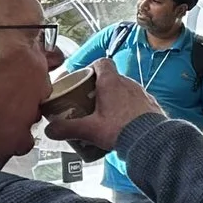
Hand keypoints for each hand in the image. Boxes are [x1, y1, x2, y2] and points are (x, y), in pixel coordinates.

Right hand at [46, 66, 164, 153]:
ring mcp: (142, 93)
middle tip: (89, 101)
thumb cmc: (121, 130)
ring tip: (105, 114)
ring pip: (125, 90)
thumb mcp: (89, 130)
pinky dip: (128, 107)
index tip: (83, 80)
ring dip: (115, 98)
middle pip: (111, 78)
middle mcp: (129, 83)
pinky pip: (137, 101)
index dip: (91, 68)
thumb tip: (51, 130)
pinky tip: (123, 122)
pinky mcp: (151, 105)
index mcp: (112, 82)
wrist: (152, 140)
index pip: (102, 62)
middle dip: (99, 88)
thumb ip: (67, 128)